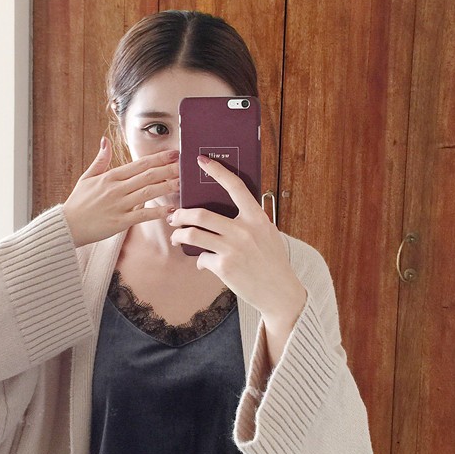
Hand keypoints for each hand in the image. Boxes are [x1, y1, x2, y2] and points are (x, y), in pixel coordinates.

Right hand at [62, 137, 179, 246]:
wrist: (67, 226)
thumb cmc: (78, 202)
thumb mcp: (86, 177)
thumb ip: (100, 159)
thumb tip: (105, 140)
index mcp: (111, 176)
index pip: (139, 164)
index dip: (158, 158)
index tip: (174, 153)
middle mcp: (117, 188)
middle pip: (148, 176)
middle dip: (168, 169)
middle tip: (185, 165)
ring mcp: (119, 205)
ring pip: (148, 192)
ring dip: (167, 187)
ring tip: (182, 183)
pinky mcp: (120, 222)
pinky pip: (142, 215)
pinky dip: (158, 212)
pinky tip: (171, 210)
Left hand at [168, 155, 306, 364]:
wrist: (280, 292)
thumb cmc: (272, 261)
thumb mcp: (268, 234)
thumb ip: (249, 220)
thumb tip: (222, 210)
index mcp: (257, 218)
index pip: (235, 187)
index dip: (217, 171)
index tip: (202, 161)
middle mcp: (244, 231)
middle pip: (201, 214)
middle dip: (181, 214)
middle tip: (174, 216)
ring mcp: (233, 249)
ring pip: (194, 235)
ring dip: (180, 235)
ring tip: (177, 237)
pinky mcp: (224, 268)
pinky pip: (201, 258)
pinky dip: (199, 261)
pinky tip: (203, 263)